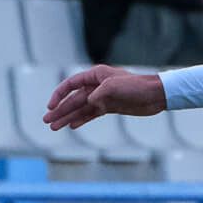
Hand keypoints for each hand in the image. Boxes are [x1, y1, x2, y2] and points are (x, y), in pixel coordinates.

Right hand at [44, 65, 166, 129]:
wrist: (155, 95)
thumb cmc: (137, 86)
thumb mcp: (115, 87)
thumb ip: (99, 94)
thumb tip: (89, 102)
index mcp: (95, 75)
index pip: (71, 84)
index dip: (59, 95)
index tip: (51, 106)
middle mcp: (97, 86)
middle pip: (73, 99)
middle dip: (60, 110)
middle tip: (47, 121)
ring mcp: (103, 97)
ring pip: (81, 108)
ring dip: (68, 117)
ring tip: (55, 127)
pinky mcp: (110, 107)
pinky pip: (92, 114)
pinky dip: (82, 119)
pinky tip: (72, 125)